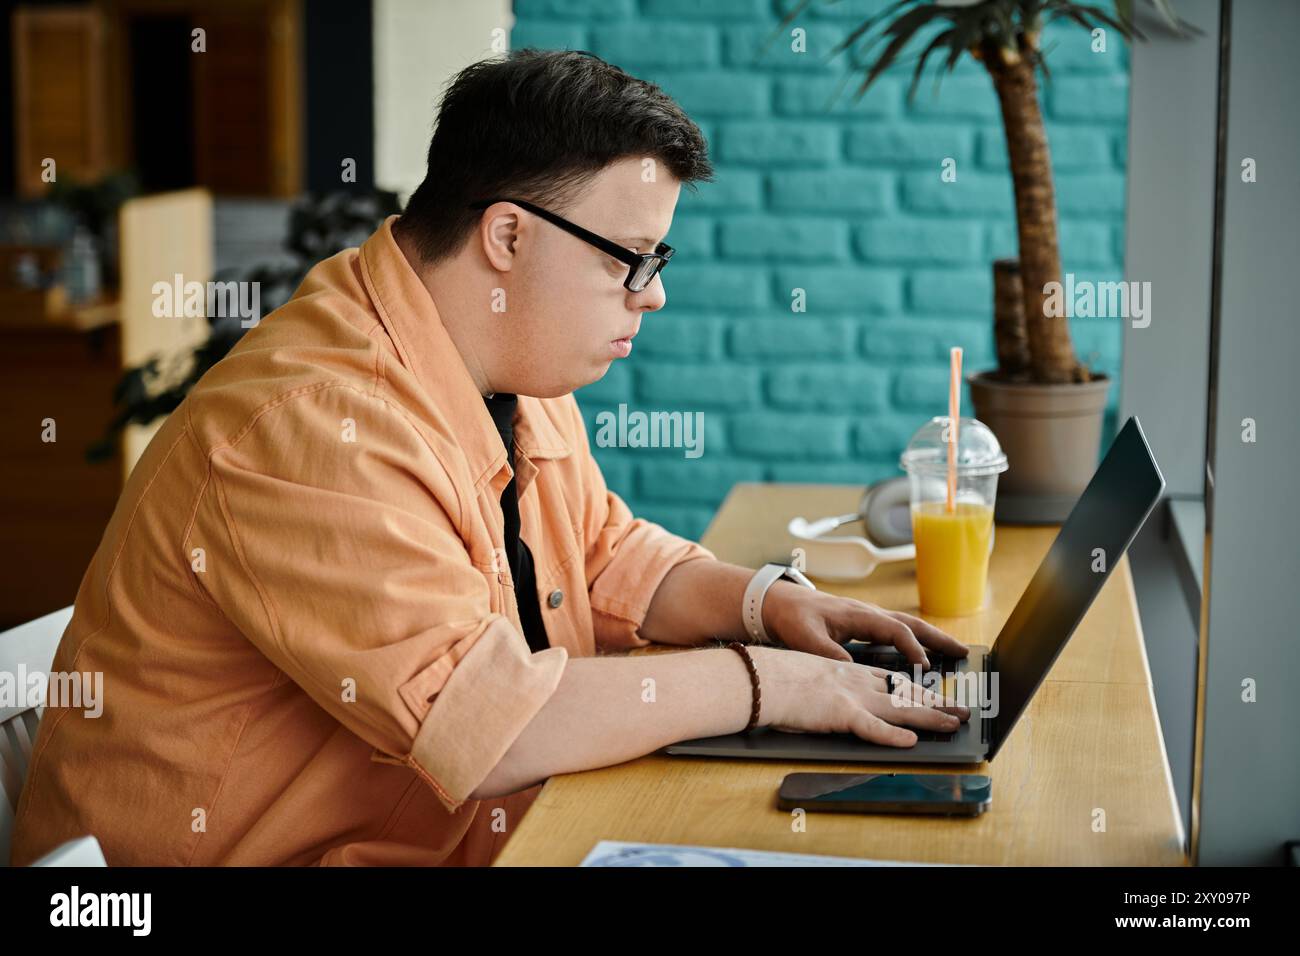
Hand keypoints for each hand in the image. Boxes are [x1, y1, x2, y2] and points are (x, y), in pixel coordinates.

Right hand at [750, 646, 969, 744]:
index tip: (937, 696)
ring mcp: (852, 697)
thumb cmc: (778, 679)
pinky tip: (910, 742)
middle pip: (906, 693)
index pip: (893, 680)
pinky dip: (892, 736)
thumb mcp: (811, 675)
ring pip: (900, 708)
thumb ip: (828, 686)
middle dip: (936, 703)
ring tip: (953, 724)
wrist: (762, 677)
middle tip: (961, 712)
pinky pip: (872, 728)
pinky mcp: (841, 714)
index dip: (919, 690)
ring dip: (929, 717)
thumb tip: (832, 698)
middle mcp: (858, 682)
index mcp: (849, 673)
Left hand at [760, 580, 968, 668]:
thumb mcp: (806, 638)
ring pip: (907, 626)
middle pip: (911, 624)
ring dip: (931, 638)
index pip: (896, 630)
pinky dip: (915, 641)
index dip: (912, 649)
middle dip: (938, 638)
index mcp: (859, 615)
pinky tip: (922, 654)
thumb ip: (828, 653)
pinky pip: (896, 632)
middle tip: (963, 653)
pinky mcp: (863, 625)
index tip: (924, 668)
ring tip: (954, 652)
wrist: (778, 603)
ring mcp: (868, 618)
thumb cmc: (792, 618)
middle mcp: (869, 614)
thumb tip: (852, 670)